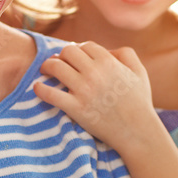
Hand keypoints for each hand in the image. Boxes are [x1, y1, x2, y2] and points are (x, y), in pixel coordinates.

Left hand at [35, 42, 157, 150]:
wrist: (138, 132)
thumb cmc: (140, 102)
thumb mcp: (140, 72)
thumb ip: (126, 54)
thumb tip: (106, 50)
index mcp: (109, 62)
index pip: (84, 46)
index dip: (78, 49)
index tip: (74, 57)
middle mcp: (94, 73)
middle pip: (67, 52)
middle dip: (62, 55)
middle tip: (58, 62)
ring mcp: (83, 91)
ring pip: (55, 67)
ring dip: (47, 67)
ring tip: (45, 71)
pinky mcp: (75, 108)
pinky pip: (50, 94)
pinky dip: (40, 89)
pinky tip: (37, 87)